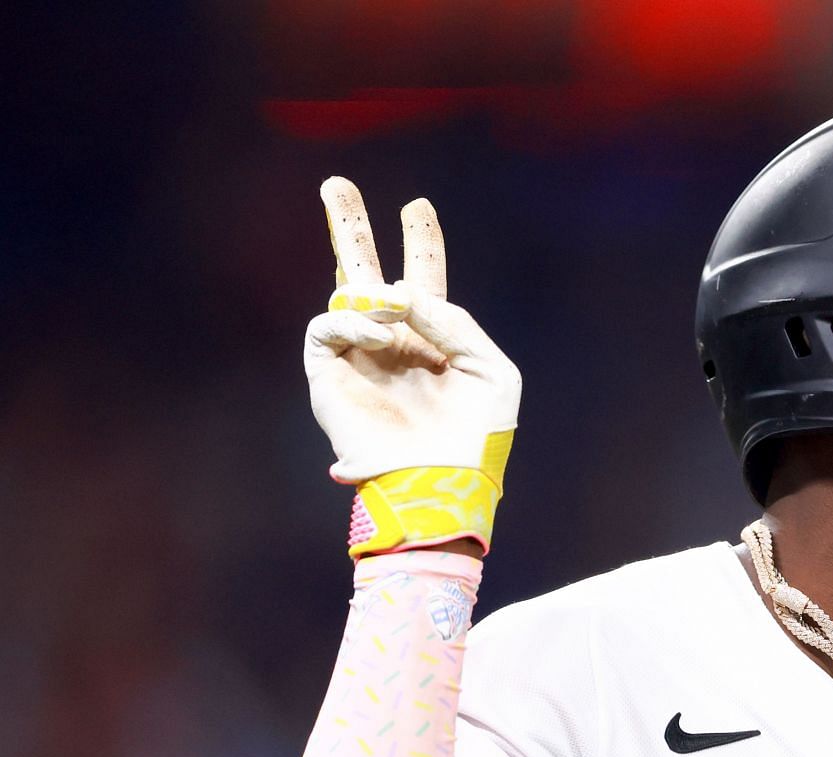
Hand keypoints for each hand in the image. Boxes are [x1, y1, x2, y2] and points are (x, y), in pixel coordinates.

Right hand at [304, 177, 520, 484]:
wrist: (440, 481)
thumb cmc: (476, 436)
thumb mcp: (490, 371)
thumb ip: (454, 322)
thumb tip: (404, 293)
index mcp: (436, 342)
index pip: (424, 283)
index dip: (422, 245)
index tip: (418, 208)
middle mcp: (394, 344)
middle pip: (367, 273)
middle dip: (352, 228)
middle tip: (336, 184)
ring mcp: (360, 358)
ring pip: (342, 294)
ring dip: (360, 278)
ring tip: (390, 304)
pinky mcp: (329, 375)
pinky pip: (328, 327)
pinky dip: (353, 320)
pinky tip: (381, 334)